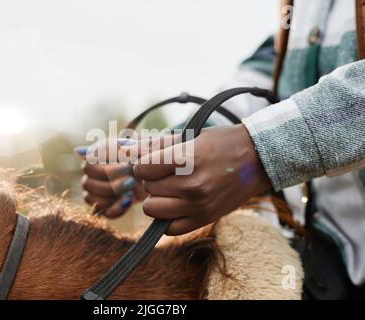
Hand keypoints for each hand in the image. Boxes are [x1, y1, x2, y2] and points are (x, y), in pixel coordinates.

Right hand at [75, 144, 147, 217]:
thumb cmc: (144, 158)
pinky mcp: (106, 207)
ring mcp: (96, 192)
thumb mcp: (133, 149)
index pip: (88, 166)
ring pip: (91, 199)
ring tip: (130, 191)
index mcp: (94, 158)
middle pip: (88, 184)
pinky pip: (102, 212)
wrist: (156, 175)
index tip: (128, 166)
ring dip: (112, 196)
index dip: (107, 169)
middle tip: (131, 180)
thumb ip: (109, 148)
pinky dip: (116, 209)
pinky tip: (128, 201)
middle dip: (112, 184)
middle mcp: (91, 175)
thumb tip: (77, 151)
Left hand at [122, 124, 270, 234]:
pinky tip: (177, 204)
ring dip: (156, 198)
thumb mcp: (191, 136)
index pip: (143, 168)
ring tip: (170, 188)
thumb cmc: (223, 142)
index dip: (143, 164)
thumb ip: (157, 144)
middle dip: (151, 180)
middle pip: (148, 188)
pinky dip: (168, 217)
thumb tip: (126, 149)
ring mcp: (199, 205)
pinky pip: (170, 228)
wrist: (259, 159)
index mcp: (188, 160)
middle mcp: (193, 185)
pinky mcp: (205, 219)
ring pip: (153, 209)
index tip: (151, 161)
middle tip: (165, 173)